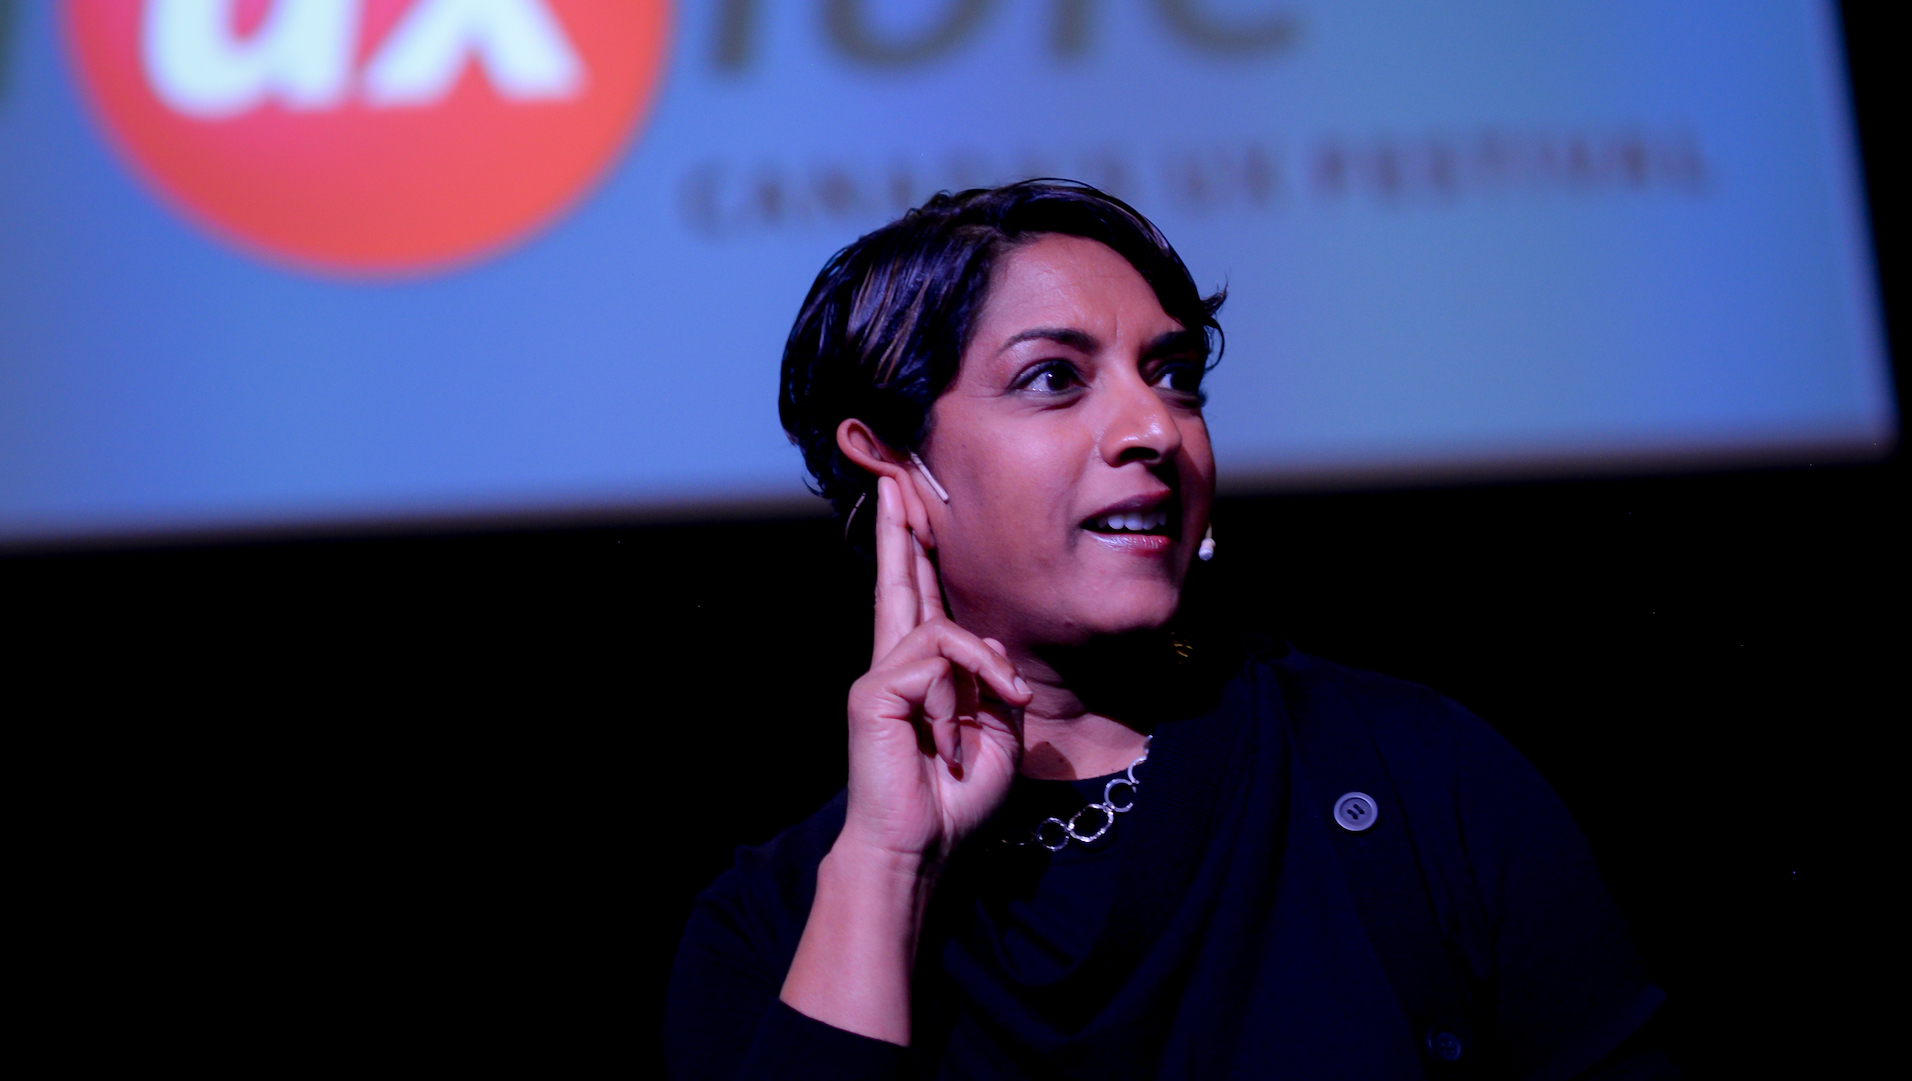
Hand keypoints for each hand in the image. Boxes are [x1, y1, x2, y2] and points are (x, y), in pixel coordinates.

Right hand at [780, 474, 1030, 1044]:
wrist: (923, 847)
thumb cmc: (957, 798)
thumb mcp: (999, 730)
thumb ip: (995, 680)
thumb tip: (989, 649)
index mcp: (925, 670)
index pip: (919, 594)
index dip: (914, 547)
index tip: (909, 500)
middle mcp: (896, 662)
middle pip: (898, 578)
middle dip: (898, 525)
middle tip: (892, 475)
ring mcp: (881, 675)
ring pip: (940, 626)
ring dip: (985, 671)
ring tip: (999, 711)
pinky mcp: (876, 692)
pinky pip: (938, 658)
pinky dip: (971, 686)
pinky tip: (973, 726)